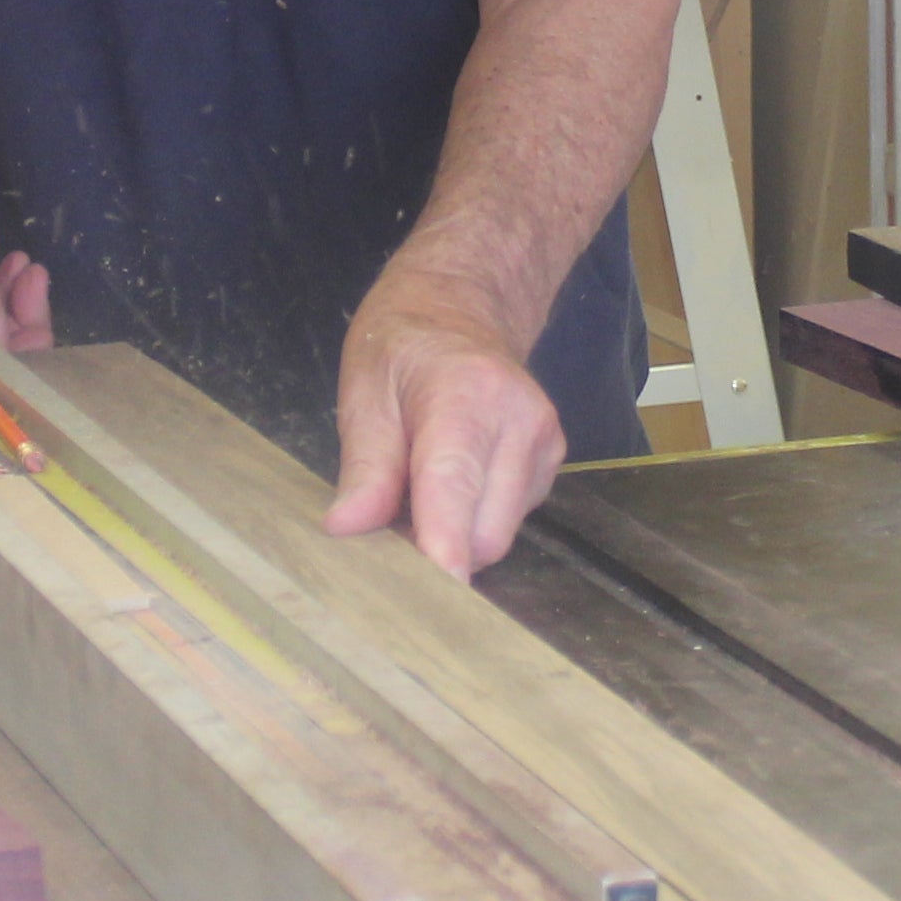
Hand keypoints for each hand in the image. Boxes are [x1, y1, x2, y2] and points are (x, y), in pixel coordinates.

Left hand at [325, 275, 565, 575]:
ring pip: (498, 535)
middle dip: (436, 546)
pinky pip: (509, 520)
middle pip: (483, 534)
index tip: (436, 597)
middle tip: (389, 520)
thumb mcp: (365, 394)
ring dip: (456, 532)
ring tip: (420, 485)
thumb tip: (347, 529)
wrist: (462, 304)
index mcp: (466, 398)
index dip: (444, 550)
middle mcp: (521, 423)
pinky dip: (475, 517)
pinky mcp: (552, 460)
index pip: (456, 489)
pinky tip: (453, 481)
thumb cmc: (404, 345)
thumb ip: (365, 467)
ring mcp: (545, 443)